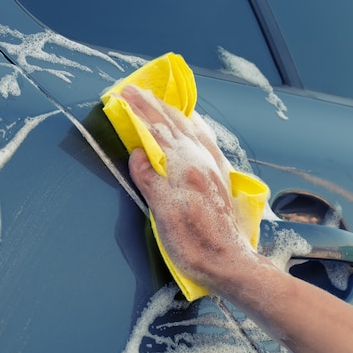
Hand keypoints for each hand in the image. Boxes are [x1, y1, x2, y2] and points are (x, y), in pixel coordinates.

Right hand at [122, 85, 255, 289]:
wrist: (229, 263)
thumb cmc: (194, 245)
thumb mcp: (164, 215)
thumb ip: (150, 180)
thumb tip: (138, 152)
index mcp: (185, 169)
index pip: (156, 131)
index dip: (138, 111)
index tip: (123, 95)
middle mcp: (202, 161)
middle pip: (174, 123)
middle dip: (152, 104)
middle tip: (134, 89)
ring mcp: (213, 167)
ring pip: (191, 127)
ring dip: (171, 111)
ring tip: (158, 100)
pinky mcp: (221, 176)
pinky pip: (206, 138)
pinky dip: (194, 124)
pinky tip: (193, 123)